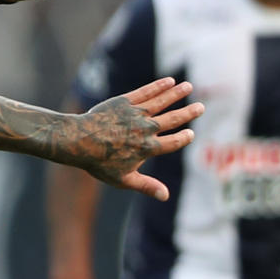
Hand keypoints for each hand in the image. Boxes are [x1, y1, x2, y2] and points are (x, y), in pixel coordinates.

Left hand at [61, 78, 201, 199]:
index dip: (183, 138)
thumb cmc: (99, 162)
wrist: (78, 141)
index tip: (190, 134)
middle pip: (173, 119)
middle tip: (201, 107)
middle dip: (188, 113)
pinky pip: (146, 92)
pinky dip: (159, 87)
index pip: (172, 143)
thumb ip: (147, 186)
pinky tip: (169, 81)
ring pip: (162, 101)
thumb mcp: (123, 179)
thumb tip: (166, 197)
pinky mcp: (125, 102)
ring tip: (188, 87)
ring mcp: (136, 114)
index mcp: (147, 148)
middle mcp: (145, 129)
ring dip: (176, 93)